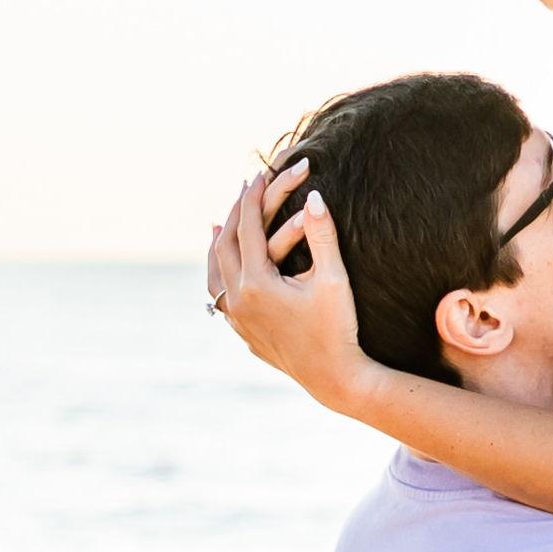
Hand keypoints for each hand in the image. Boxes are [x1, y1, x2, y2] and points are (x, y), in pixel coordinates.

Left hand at [207, 159, 370, 405]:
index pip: (247, 226)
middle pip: (224, 244)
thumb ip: (322, 235)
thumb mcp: (333, 279)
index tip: (259, 174)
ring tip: (220, 223)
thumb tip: (314, 196)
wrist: (334, 378)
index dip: (253, 196)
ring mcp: (237, 319)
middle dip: (235, 212)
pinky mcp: (242, 332)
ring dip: (218, 243)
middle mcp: (238, 300)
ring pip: (215, 272)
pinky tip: (227, 269)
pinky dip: (221, 272)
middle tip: (245, 188)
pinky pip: (221, 294)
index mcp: (256, 283)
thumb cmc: (338, 327)